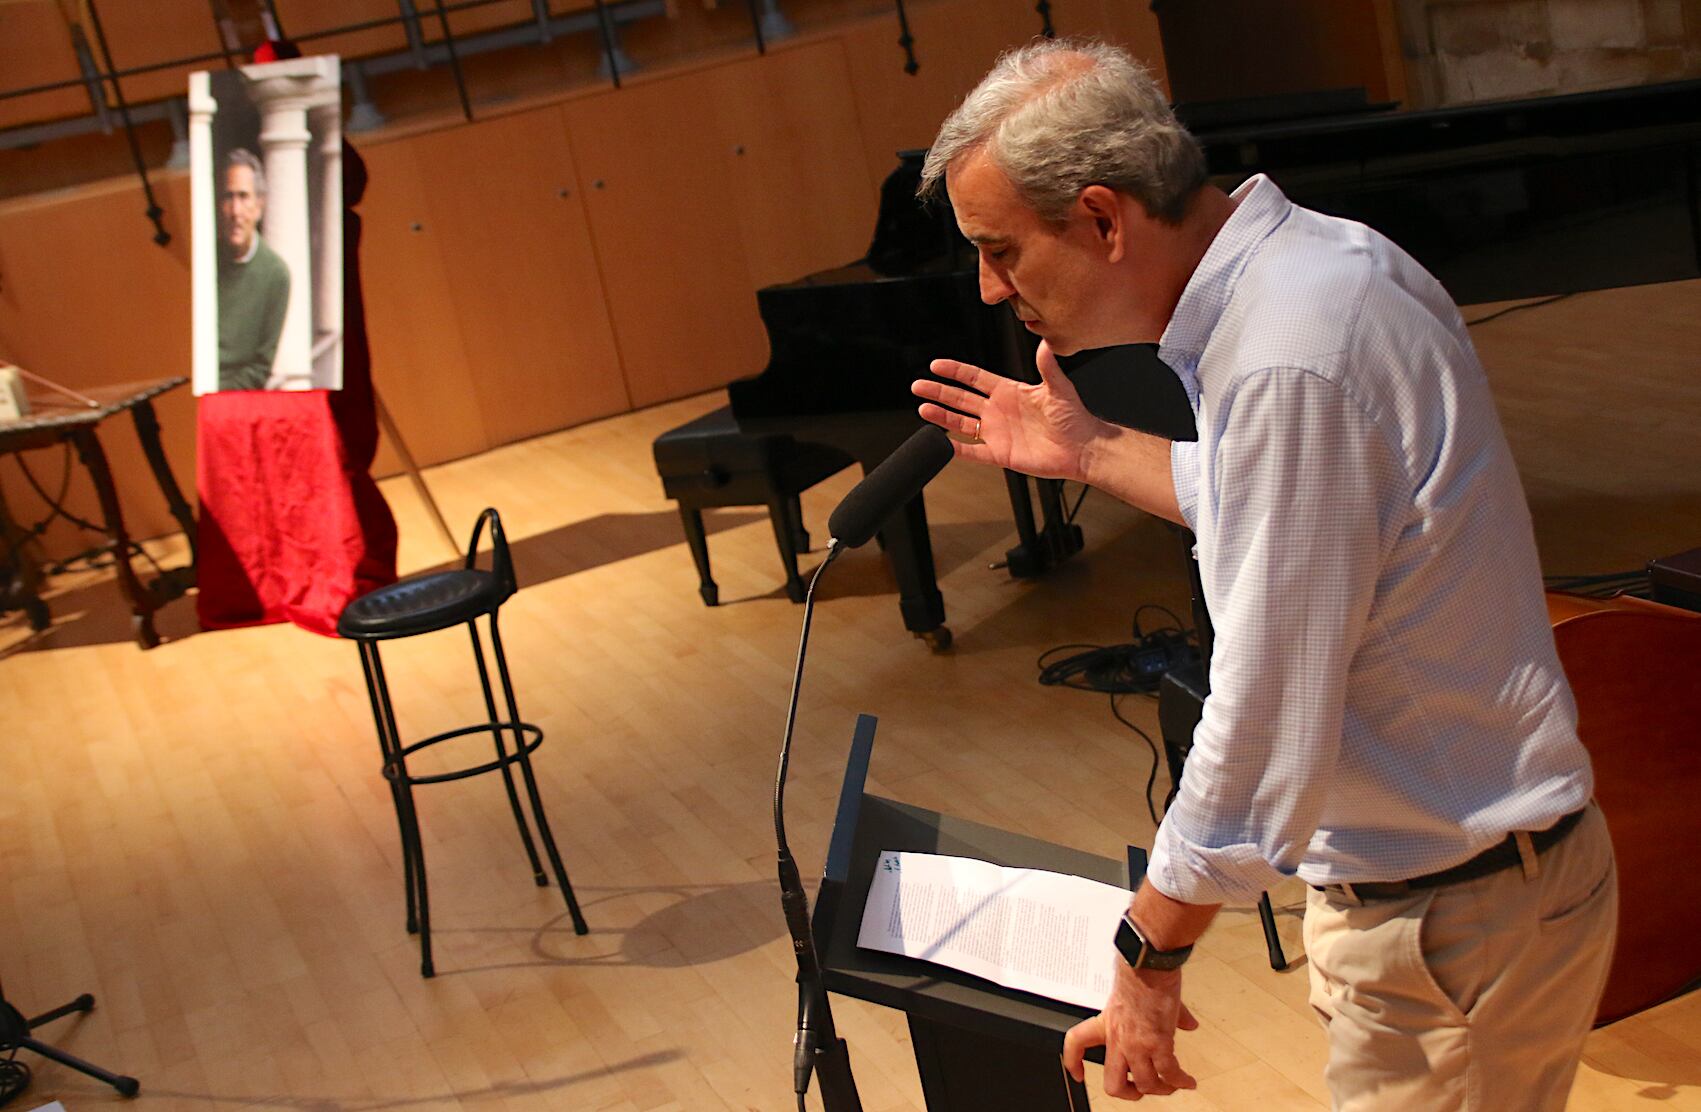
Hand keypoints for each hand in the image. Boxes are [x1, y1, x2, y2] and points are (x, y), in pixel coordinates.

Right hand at [913, 340, 1114, 482]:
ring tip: (923, 409)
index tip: (937, 365)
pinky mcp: (999, 454)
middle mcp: (998, 411)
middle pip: (960, 398)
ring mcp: (997, 432)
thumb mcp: (1059, 388)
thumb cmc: (1074, 418)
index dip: (955, 371)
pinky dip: (956, 449)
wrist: (1082, 448)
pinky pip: (972, 452)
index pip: (975, 378)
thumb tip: (1045, 343)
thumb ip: (1048, 367)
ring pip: (961, 423)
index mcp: (1009, 391)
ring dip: (941, 416)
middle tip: (918, 386)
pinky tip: (941, 442)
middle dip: (939, 391)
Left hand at [1063, 963, 1198, 1100]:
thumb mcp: (1136, 994)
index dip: (1073, 1062)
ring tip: (1170, 1086)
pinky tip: (1188, 1081)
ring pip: (1146, 1084)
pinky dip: (1180, 1081)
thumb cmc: (1141, 971)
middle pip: (1114, 1083)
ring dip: (1161, 1090)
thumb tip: (1185, 1022)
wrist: (1148, 963)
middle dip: (1128, 1094)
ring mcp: (1138, 1044)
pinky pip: (1169, 1074)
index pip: (1076, 1043)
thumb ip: (1158, 1013)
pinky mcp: (1158, 1043)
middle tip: (1139, 1091)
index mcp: (1106, 1023)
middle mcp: (1118, 1039)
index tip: (1077, 1073)